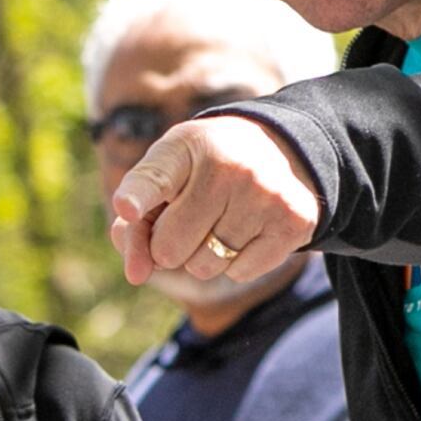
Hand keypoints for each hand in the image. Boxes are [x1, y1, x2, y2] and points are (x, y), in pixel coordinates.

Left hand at [107, 116, 318, 292]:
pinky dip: (237, 262)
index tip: (127, 209)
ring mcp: (265, 194)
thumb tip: (137, 275)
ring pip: (204, 266)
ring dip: (204, 255)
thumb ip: (135, 226)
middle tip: (190, 216)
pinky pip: (240, 272)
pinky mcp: (293, 222)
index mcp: (185, 146)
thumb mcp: (164, 181)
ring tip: (221, 218)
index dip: (138, 197)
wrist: (278, 149)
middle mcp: (228, 166)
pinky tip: (248, 229)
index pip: (154, 179)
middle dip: (169, 245)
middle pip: (168, 249)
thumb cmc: (202, 172)